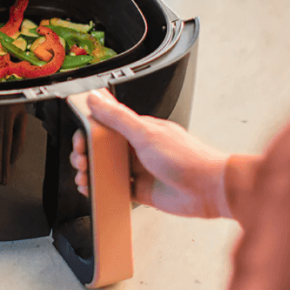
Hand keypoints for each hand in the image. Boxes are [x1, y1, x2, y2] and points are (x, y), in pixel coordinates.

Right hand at [70, 90, 230, 217]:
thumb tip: (96, 99)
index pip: (105, 125)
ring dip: (91, 172)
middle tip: (82, 160)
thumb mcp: (147, 133)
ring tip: (85, 176)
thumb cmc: (188, 158)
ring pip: (106, 169)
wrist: (209, 189)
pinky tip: (96, 190)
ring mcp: (139, 170)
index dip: (89, 132)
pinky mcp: (141, 190)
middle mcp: (138, 148)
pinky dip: (102, 190)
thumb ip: (118, 117)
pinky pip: (115, 188)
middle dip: (86, 154)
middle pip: (102, 149)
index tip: (80, 139)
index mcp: (139, 129)